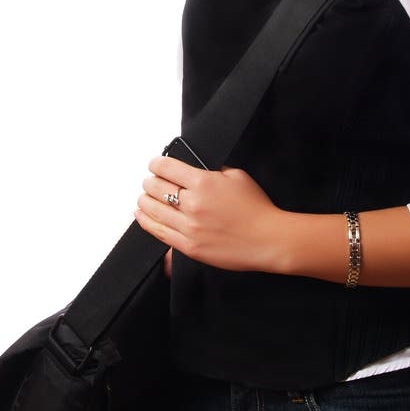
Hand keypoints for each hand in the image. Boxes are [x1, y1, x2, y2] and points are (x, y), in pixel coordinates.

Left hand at [135, 156, 287, 273]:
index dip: (156, 163)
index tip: (155, 164)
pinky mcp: (189, 246)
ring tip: (144, 196)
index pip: (167, 168)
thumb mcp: (237, 176)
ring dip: (145, 200)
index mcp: (204, 183)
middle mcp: (192, 204)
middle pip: (156, 188)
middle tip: (150, 180)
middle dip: (150, 181)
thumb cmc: (256, 208)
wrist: (267, 239)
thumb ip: (213, 170)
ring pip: (153, 209)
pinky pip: (159, 233)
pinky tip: (141, 215)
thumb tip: (195, 169)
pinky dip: (146, 222)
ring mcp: (189, 227)